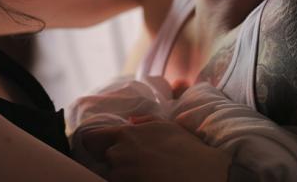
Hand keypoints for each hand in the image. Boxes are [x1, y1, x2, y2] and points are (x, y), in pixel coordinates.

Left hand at [80, 117, 230, 181]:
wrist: (204, 173)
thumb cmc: (187, 148)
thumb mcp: (167, 126)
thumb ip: (144, 120)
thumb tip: (130, 122)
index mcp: (126, 134)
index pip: (92, 139)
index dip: (96, 143)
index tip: (101, 148)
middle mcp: (120, 154)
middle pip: (108, 158)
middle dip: (118, 160)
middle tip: (138, 163)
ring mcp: (125, 174)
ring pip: (115, 175)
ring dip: (125, 175)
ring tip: (146, 173)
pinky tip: (148, 179)